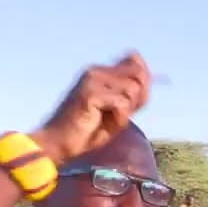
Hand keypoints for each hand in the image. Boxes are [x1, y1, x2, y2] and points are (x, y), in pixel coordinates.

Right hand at [31, 54, 150, 163]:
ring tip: (105, 118)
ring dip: (125, 111)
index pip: (136, 63)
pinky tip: (101, 122)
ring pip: (132, 89)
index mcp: (101, 71)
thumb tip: (147, 75)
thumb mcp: (119, 110)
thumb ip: (134, 93)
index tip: (128, 104)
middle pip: (139, 75)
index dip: (142, 85)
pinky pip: (122, 103)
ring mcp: (92, 79)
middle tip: (116, 113)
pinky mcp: (90, 92)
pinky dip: (118, 118)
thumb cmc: (88, 130)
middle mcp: (96, 70)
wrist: (60, 143)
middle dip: (136, 99)